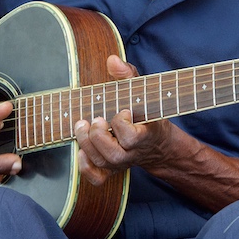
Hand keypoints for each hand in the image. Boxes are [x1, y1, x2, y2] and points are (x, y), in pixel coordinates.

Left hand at [73, 55, 176, 185]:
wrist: (157, 143)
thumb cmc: (147, 113)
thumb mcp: (143, 91)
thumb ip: (128, 75)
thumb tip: (112, 60)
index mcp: (145, 135)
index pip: (131, 136)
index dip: (122, 123)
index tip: (123, 110)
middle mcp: (133, 153)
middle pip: (112, 154)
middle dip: (98, 135)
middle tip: (96, 118)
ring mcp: (121, 163)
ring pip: (102, 162)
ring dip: (87, 144)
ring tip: (82, 125)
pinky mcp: (112, 170)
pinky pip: (97, 178)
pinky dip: (86, 167)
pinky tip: (81, 150)